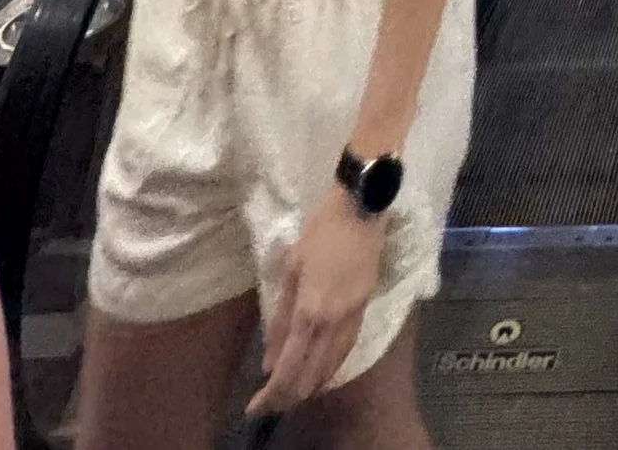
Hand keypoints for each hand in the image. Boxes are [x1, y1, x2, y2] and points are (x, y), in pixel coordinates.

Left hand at [249, 186, 384, 414]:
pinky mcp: (364, 311)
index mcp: (310, 310)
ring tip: (289, 396)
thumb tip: (269, 360)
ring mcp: (352, 318)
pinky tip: (318, 373)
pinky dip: (328, 370)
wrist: (362, 209)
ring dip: (308, 387)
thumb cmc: (320, 231)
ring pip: (330, 369)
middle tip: (267, 405)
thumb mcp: (292, 269)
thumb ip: (281, 318)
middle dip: (287, 398)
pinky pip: (344, 353)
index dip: (270, 394)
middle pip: (310, 376)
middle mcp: (333, 323)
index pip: (288, 367)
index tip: (253, 408)